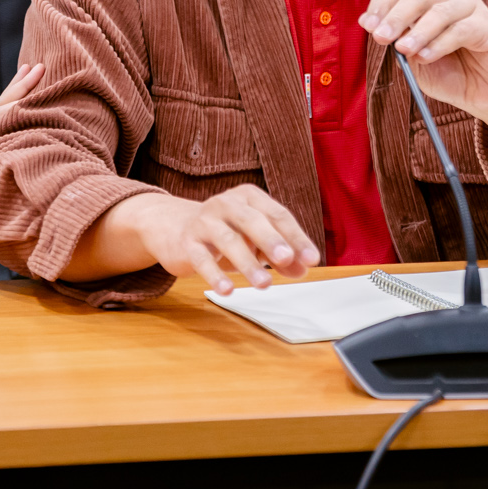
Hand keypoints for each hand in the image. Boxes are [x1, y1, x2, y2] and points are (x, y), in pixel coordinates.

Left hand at [0, 62, 43, 224]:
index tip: (41, 89)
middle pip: (2, 107)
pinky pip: (1, 125)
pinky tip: (17, 106)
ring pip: (1, 112)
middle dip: (21, 87)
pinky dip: (13, 110)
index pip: (0, 118)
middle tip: (40, 67)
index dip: (20, 103)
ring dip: (16, 92)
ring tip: (29, 72)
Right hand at [121, 185, 320, 294]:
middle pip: (252, 220)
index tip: (312, 259)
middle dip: (271, 240)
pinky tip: (228, 290)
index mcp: (249, 198)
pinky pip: (202, 259)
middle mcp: (227, 203)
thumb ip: (279, 255)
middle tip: (287, 259)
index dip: (296, 237)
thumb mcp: (255, 241)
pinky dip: (215, 275)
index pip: (277, 214)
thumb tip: (302, 270)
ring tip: (264, 284)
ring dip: (247, 263)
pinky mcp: (187, 242)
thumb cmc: (226, 233)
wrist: (175, 228)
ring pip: (228, 240)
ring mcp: (205, 221)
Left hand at [360, 0, 487, 116]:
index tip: (368, 24)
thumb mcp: (415, 60)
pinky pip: (461, 29)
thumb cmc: (449, 74)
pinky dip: (440, 43)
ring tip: (404, 50)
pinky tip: (426, 56)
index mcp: (425, 2)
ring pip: (438, 11)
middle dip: (395, 17)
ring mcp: (470, 8)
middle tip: (381, 37)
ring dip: (418, 31)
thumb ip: (399, 42)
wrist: (483, 95)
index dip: (381, 4)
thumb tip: (374, 26)